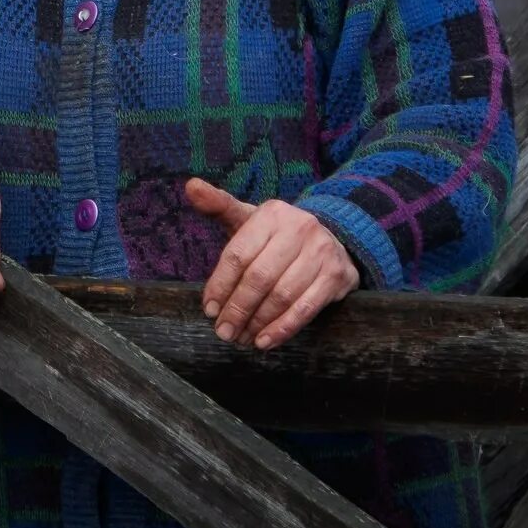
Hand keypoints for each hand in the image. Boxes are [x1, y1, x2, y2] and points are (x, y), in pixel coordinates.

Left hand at [186, 177, 359, 350]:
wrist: (332, 239)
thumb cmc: (277, 235)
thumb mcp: (249, 218)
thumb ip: (219, 206)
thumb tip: (191, 186)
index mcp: (272, 214)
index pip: (238, 254)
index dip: (220, 284)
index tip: (209, 308)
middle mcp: (299, 228)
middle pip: (259, 277)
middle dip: (238, 308)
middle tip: (223, 331)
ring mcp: (321, 252)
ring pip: (282, 295)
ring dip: (258, 322)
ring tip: (241, 339)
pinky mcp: (337, 276)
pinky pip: (306, 308)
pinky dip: (283, 329)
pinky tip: (265, 341)